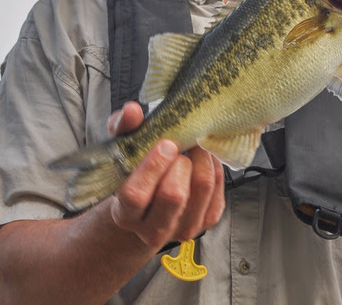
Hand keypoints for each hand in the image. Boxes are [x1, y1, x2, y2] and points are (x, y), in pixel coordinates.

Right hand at [106, 102, 224, 249]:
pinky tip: (201, 158)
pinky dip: (213, 165)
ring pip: (202, 187)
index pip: (135, 196)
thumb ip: (124, 128)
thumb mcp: (123, 149)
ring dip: (200, 158)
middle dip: (180, 162)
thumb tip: (132, 110)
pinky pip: (218, 187)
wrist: (149, 208)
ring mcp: (182, 229)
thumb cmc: (134, 173)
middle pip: (174, 194)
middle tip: (178, 146)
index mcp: (125, 214)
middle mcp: (153, 230)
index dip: (151, 167)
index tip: (164, 144)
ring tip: (192, 146)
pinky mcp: (206, 222)